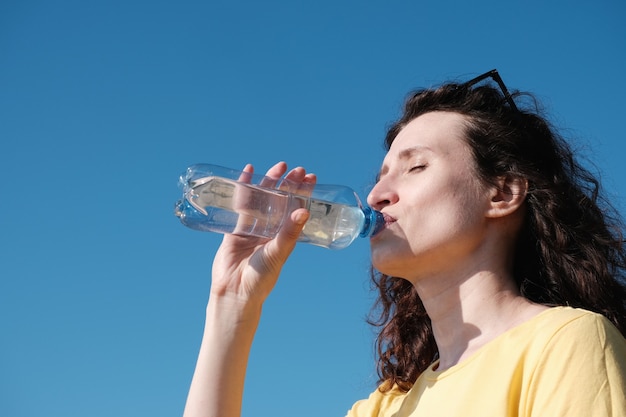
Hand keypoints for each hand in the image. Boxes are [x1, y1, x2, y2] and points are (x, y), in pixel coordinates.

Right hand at [210, 161, 315, 306]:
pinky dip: (244, 188)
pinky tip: (247, 172)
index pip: (297, 207)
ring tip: (278, 166)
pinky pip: (240, 204)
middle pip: (281, 200)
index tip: (311, 177)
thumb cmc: (261, 277)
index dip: (304, 192)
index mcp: (285, 235)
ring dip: (269, 182)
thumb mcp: (278, 252)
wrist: (234, 291)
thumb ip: (289, 232)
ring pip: (262, 199)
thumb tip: (305, 210)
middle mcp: (271, 229)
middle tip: (297, 169)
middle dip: (289, 183)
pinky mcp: (235, 228)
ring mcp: (253, 227)